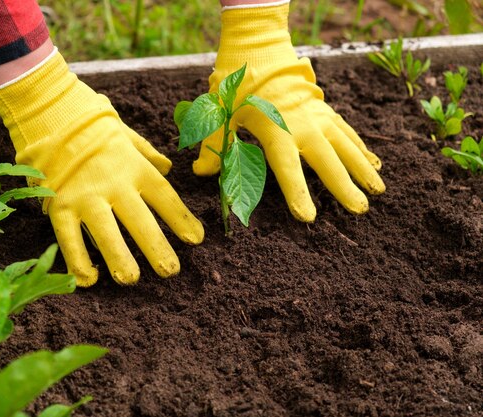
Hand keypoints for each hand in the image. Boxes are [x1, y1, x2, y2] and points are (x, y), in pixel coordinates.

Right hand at [0, 49, 203, 285]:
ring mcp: (85, 196)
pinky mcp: (59, 205)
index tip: (196, 239)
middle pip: (140, 221)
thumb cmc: (92, 126)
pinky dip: (77, 261)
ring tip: (131, 279)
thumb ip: (147, 154)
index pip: (164, 197)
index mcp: (134, 166)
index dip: (181, 220)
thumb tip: (167, 168)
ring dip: (119, 259)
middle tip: (171, 271)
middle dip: (156, 247)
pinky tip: (89, 280)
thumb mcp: (126, 135)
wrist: (50, 111)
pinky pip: (69, 239)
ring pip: (105, 234)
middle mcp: (113, 183)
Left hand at [194, 3, 384, 220]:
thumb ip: (215, 143)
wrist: (260, 49)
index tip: (308, 216)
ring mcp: (317, 115)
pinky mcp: (324, 108)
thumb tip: (200, 173)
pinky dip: (360, 147)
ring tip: (378, 190)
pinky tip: (373, 163)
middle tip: (360, 209)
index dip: (297, 192)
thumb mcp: (220, 113)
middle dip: (344, 185)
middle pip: (327, 159)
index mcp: (274, 130)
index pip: (287, 167)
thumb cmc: (237, 84)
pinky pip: (346, 131)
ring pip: (345, 145)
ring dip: (362, 167)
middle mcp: (301, 124)